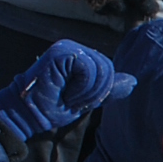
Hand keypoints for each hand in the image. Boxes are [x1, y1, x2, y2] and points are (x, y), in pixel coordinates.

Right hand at [0, 41, 118, 145]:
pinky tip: (65, 90)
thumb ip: (108, 89)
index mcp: (82, 57)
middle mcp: (76, 48)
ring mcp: (68, 47)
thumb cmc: (53, 107)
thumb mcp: (88, 99)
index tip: (78, 99)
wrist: (29, 114)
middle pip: (108, 69)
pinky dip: (81, 86)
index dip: (100, 90)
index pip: (109, 69)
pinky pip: (88, 69)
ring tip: (68, 95)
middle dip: (95, 92)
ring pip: (100, 70)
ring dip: (86, 92)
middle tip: (72, 98)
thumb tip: (133, 81)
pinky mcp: (61, 52)